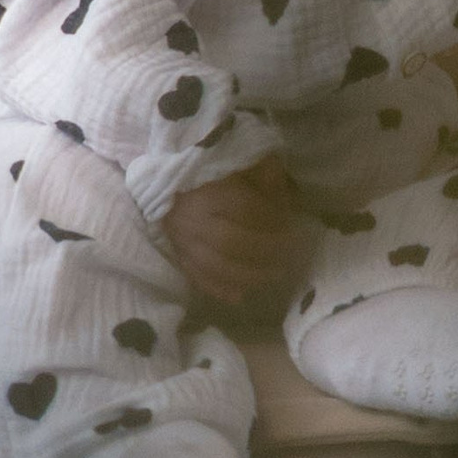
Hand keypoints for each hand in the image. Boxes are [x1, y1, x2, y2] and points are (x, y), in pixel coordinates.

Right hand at [167, 155, 298, 319]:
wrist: (167, 183)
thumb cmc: (214, 172)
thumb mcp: (241, 162)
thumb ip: (263, 173)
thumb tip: (283, 191)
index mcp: (209, 190)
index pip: (243, 207)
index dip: (271, 217)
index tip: (290, 221)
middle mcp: (193, 218)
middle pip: (229, 241)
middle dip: (264, 250)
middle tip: (289, 251)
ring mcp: (183, 240)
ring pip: (214, 265)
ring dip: (248, 275)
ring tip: (275, 275)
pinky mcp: (178, 255)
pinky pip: (197, 277)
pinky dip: (219, 289)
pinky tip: (241, 295)